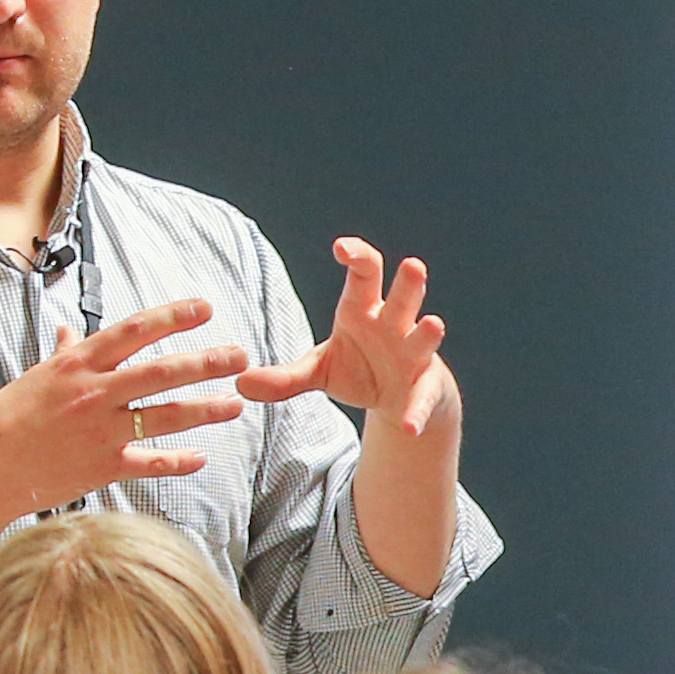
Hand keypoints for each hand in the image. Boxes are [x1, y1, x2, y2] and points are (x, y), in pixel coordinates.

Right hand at [0, 295, 248, 511]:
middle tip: (240, 356)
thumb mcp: (35, 377)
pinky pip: (149, 462)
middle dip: (204, 362)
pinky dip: (177, 461)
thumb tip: (71, 331)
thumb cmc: (6, 419)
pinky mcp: (102, 466)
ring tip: (235, 404)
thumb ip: (63, 353)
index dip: (172, 317)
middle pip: (159, 371)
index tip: (205, 308)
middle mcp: (92, 393)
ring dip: (204, 410)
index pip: (133, 331)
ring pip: (163, 415)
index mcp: (77, 364)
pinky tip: (200, 458)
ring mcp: (99, 431)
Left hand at [241, 238, 456, 440]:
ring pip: (423, 337)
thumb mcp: (318, 371)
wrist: (398, 401)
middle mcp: (394, 326)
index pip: (365, 274)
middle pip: (403, 298)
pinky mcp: (425, 388)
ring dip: (428, 331)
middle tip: (412, 265)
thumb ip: (284, 378)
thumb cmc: (358, 369)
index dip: (357, 257)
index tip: (342, 247)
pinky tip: (408, 426)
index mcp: (363, 311)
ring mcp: (414, 356)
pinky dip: (415, 412)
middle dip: (409, 283)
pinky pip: (422, 398)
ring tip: (433, 324)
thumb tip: (241, 382)